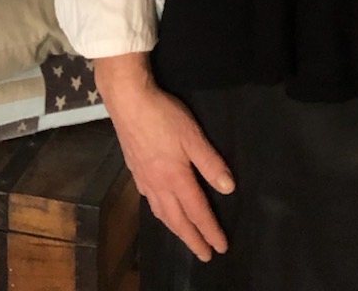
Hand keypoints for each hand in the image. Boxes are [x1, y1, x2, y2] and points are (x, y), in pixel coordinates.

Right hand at [94, 54, 234, 262]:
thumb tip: (228, 189)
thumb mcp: (193, 136)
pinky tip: (160, 208)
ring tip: (184, 237)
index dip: (210, 231)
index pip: (198, 212)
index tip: (221, 247)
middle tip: (204, 255)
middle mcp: (159, 185)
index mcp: (176, 179)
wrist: (128, 102)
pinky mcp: (134, 170)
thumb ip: (210, 163)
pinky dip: (159, 213)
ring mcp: (144, 179)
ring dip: (175, 229)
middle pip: (178, 221)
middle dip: (192, 239)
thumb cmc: (163, 116)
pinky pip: (149, 201)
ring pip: (162, 213)